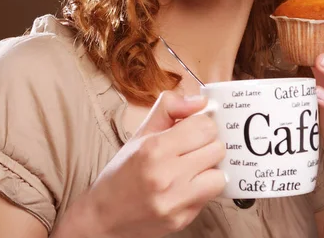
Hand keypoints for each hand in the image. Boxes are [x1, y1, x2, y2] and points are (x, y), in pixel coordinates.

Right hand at [70, 92, 225, 237]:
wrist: (104, 216)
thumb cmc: (122, 172)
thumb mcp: (141, 133)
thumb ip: (170, 108)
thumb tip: (201, 101)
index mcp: (154, 148)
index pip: (204, 126)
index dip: (201, 124)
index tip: (193, 128)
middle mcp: (166, 176)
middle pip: (216, 148)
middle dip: (207, 145)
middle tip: (192, 148)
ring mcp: (175, 202)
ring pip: (219, 175)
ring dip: (209, 169)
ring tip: (192, 168)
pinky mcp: (183, 220)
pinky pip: (211, 197)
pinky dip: (203, 189)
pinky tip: (187, 186)